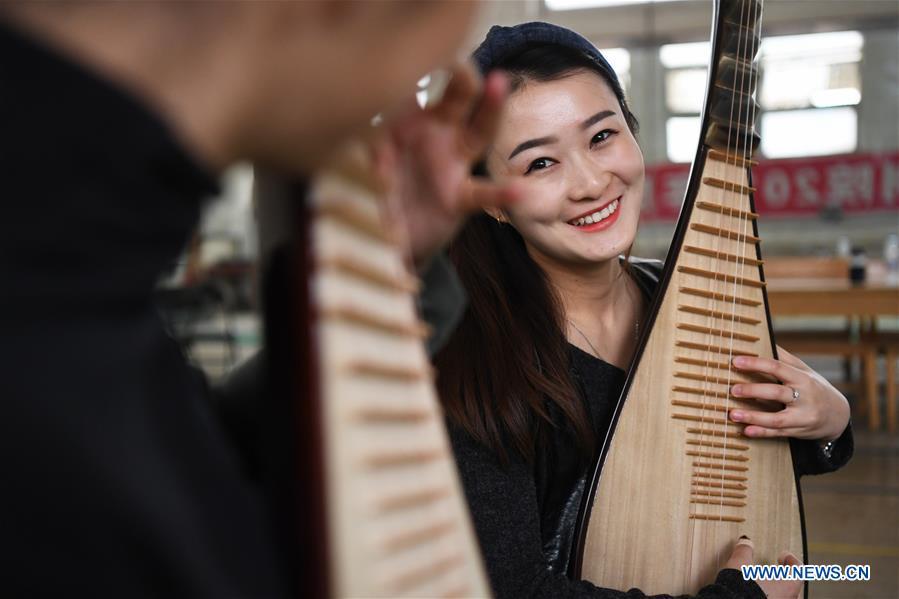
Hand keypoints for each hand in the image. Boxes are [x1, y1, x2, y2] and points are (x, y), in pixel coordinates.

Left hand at [372, 62, 520, 267]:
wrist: (384, 238)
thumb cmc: (374, 190)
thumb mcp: (359, 164)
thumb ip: (363, 149)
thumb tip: (365, 144)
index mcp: (408, 120)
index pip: (420, 83)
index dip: (423, 66)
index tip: (422, 53)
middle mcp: (436, 135)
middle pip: (457, 96)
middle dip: (462, 75)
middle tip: (461, 61)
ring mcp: (451, 164)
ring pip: (479, 132)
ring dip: (491, 107)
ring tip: (499, 83)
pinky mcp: (458, 198)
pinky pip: (483, 193)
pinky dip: (502, 194)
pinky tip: (519, 192)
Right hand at [723, 537, 802, 598]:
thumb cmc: (741, 589)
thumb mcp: (740, 564)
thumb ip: (745, 551)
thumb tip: (745, 542)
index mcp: (787, 585)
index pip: (798, 570)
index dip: (791, 560)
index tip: (784, 556)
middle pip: (794, 587)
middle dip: (785, 579)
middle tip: (776, 572)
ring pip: (785, 598)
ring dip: (778, 592)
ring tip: (765, 586)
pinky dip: (767, 598)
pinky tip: (757, 596)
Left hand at [728, 346, 850, 440]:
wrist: (838, 415)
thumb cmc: (815, 387)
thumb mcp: (804, 370)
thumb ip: (784, 357)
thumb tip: (765, 337)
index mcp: (803, 378)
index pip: (778, 367)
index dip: (756, 364)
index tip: (736, 361)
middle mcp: (804, 397)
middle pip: (777, 393)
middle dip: (753, 391)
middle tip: (732, 389)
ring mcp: (802, 417)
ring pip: (776, 418)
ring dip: (753, 417)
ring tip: (732, 414)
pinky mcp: (798, 431)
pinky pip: (778, 433)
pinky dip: (761, 433)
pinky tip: (746, 431)